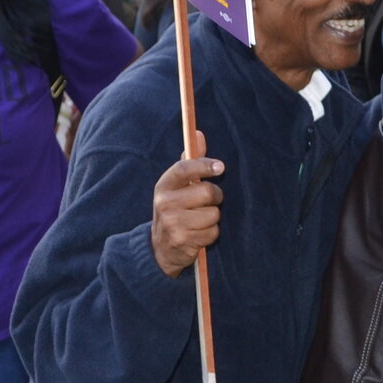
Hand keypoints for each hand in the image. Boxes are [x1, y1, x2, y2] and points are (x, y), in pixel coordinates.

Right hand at [151, 156, 223, 276]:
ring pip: (213, 214)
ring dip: (213, 217)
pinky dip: (211, 233)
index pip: (184, 168)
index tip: (220, 167)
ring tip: (200, 220)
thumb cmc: (175, 209)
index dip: (204, 165)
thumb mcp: (177, 187)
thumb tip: (198, 134)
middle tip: (209, 200)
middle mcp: (165, 203)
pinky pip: (212, 232)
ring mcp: (173, 223)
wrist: (161, 247)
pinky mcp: (183, 241)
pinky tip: (198, 233)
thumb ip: (190, 162)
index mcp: (163, 186)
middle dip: (215, 196)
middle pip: (206, 192)